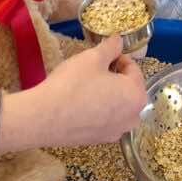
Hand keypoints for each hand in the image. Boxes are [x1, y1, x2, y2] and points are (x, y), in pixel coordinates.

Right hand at [0, 36, 147, 152]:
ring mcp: (117, 132)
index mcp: (136, 95)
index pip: (134, 69)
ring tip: (87, 87)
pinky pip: (105, 121)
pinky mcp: (100, 141)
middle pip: (128, 90)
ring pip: (118, 107)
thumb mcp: (92, 58)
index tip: (103, 55)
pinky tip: (81, 105)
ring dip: (109, 95)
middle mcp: (133, 117)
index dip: (118, 58)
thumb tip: (119, 39)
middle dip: (115, 78)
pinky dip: (99, 111)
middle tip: (94, 70)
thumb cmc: (73, 84)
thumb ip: (110, 47)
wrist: (44, 118)